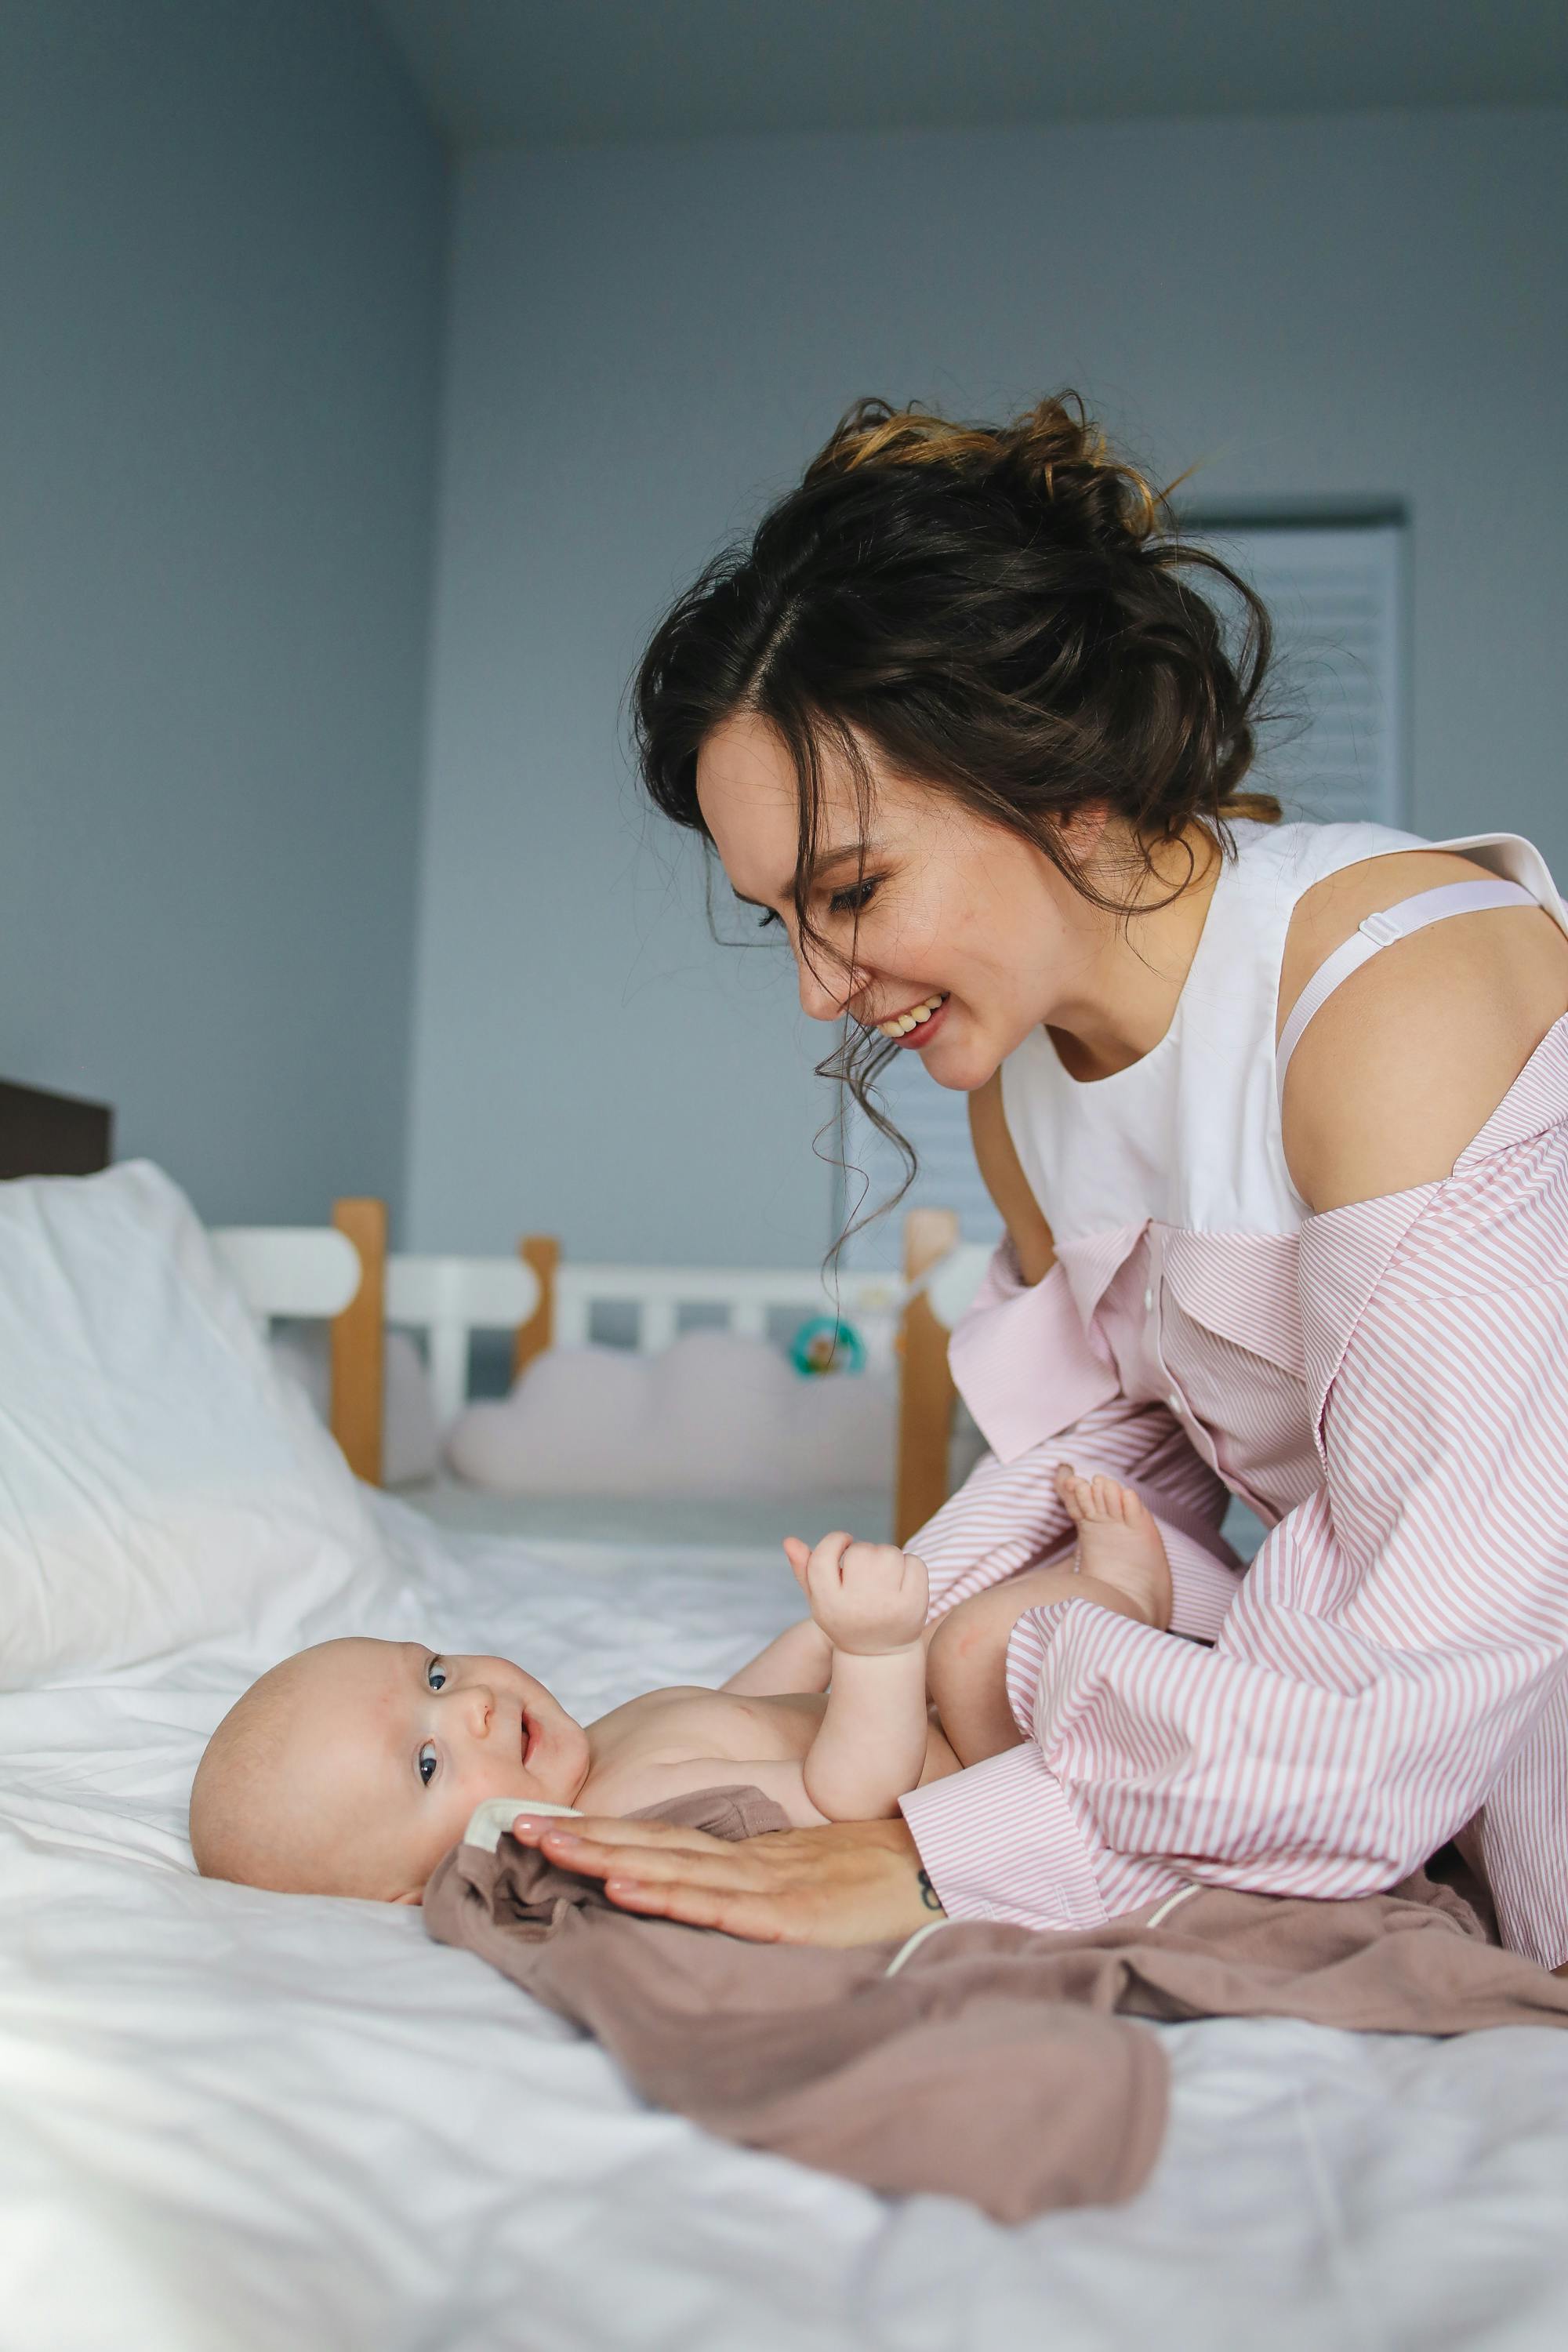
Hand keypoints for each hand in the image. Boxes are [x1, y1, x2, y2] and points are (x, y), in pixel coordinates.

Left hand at [507, 1810, 945, 1945]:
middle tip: (514, 1825)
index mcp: (753, 1853)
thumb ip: (764, 1873)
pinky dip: (669, 1895)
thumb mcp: (815, 1869)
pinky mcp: (795, 1914)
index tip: (542, 1821)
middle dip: (581, 1836)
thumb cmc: (886, 1878)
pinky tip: (627, 1887)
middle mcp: (753, 1862)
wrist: (957, 1876)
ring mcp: (773, 1886)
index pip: (662, 1838)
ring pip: (673, 1869)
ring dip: (605, 1857)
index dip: (601, 1829)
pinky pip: (721, 1905)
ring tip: (549, 1847)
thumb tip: (705, 1881)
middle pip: (652, 1846)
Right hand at [782, 1531, 928, 1654]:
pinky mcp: (914, 1605)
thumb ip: (804, 1569)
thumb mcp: (819, 1599)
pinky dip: (909, 1565)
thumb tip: (789, 1540)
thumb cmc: (845, 1617)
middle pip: (861, 1551)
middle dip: (864, 1552)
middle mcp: (857, 1605)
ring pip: (889, 1553)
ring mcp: (888, 1605)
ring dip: (887, 1557)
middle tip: (865, 1569)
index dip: (835, 1541)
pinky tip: (902, 1581)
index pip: (824, 1556)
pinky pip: (914, 1561)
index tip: (844, 1541)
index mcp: (828, 1604)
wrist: (880, 1654)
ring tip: (883, 1577)